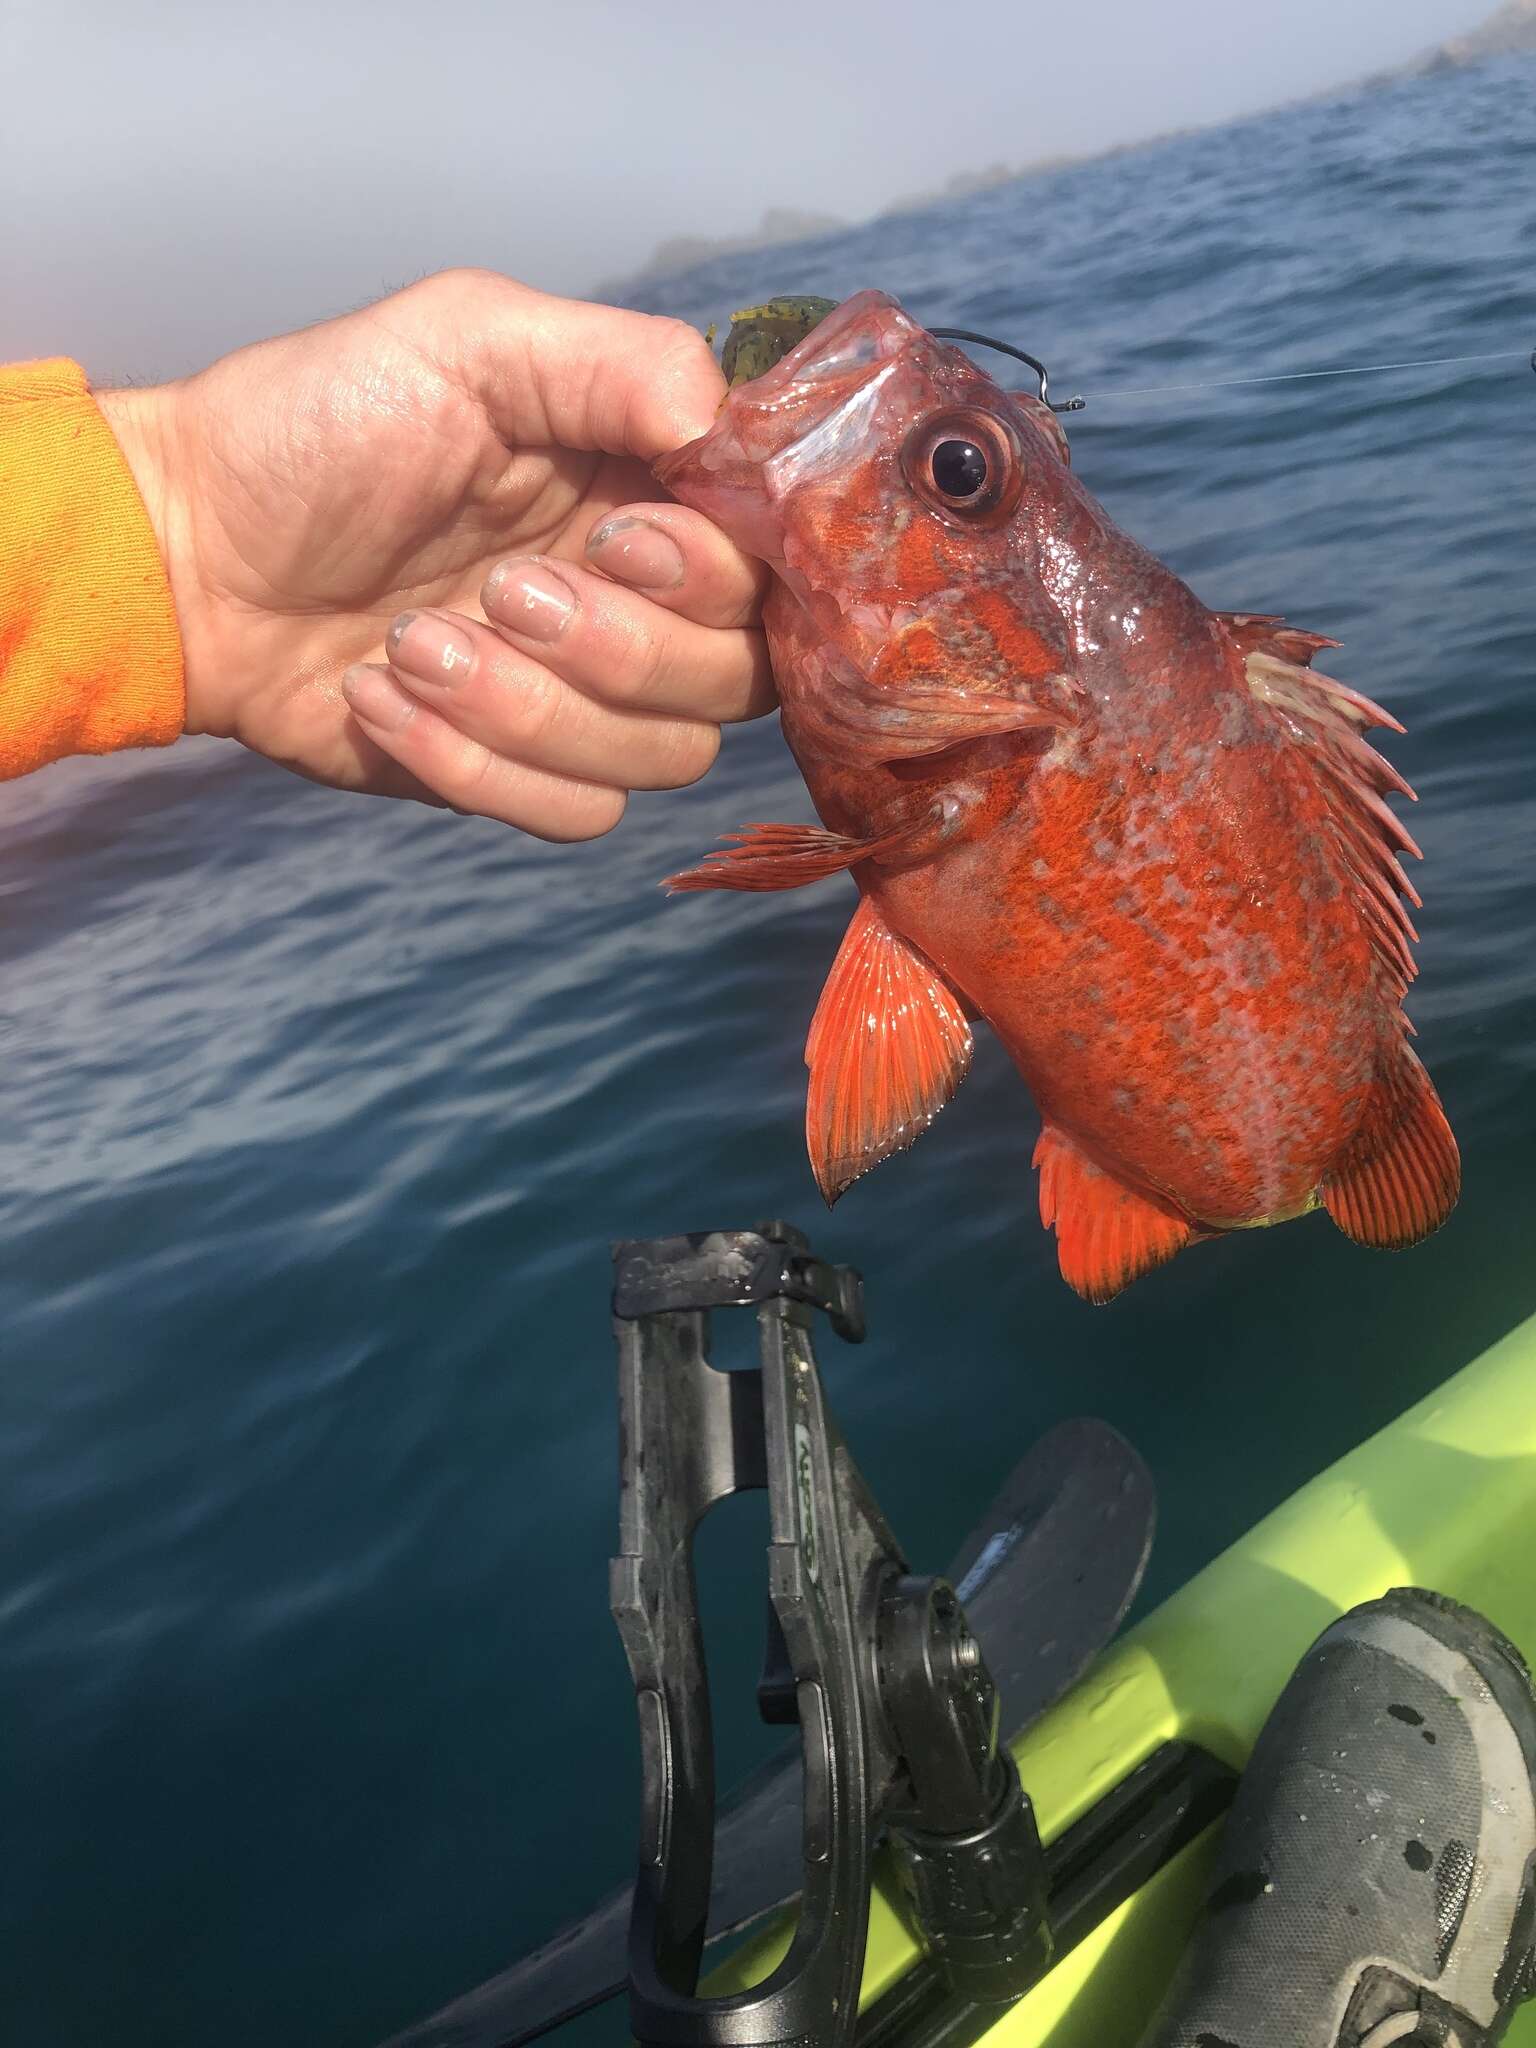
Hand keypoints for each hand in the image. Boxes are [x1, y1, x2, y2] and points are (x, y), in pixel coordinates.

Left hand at [99, 271, 771, 837]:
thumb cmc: (316, 426)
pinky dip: (470, 766)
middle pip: (735, 680)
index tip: (617, 537)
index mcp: (647, 494)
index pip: (770, 570)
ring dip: (526, 710)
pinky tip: (380, 696)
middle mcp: (640, 603)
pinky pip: (572, 816)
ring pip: (658, 760)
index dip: (717, 574)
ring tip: (411, 642)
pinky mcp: (516, 776)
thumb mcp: (467, 341)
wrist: (186, 553)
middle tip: (498, 589)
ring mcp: (580, 701)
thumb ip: (620, 363)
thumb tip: (730, 427)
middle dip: (615, 647)